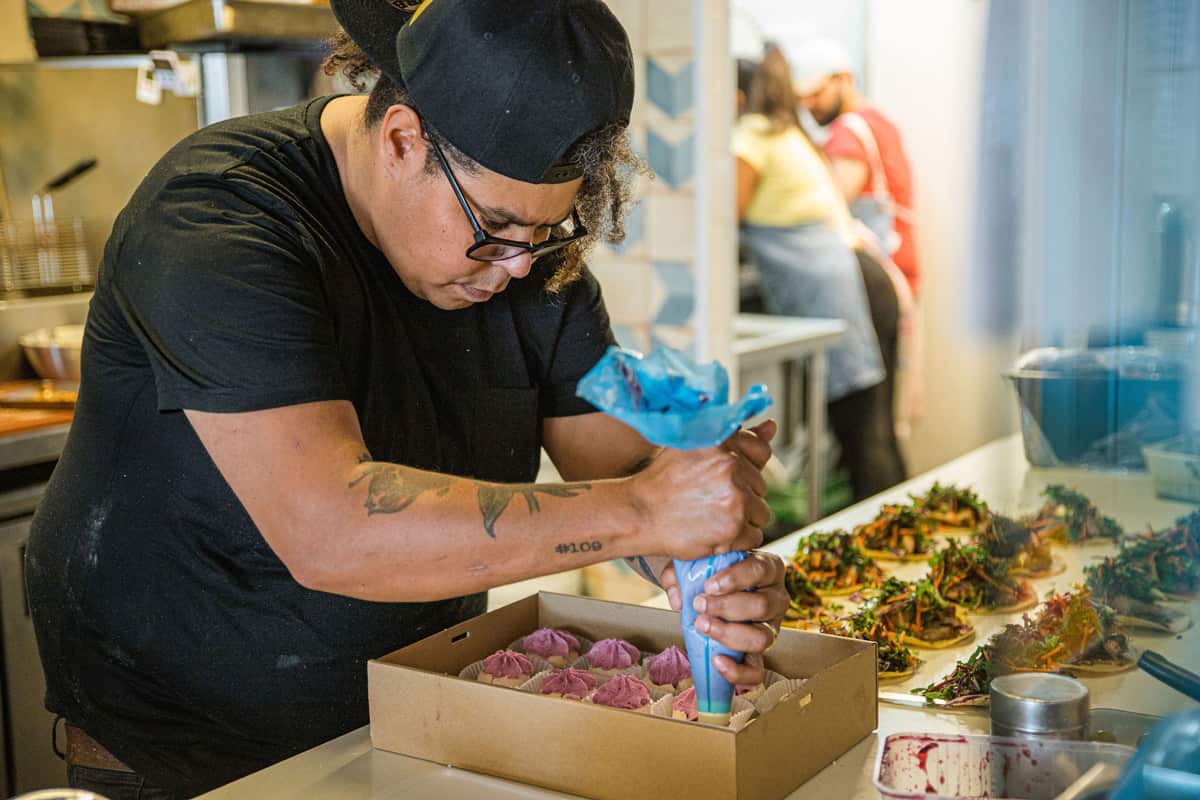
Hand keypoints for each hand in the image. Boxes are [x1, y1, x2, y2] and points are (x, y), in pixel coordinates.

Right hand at [625, 421, 776, 559]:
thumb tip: (772, 426)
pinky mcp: (733, 528)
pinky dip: (737, 539)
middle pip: (761, 486)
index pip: (761, 452)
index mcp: (722, 440)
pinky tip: (713, 532)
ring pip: (761, 513)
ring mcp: (734, 497)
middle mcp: (731, 465)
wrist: (638, 513)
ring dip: (742, 519)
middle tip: (708, 499)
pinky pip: (754, 536)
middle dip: (742, 495)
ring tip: (710, 517)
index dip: (745, 467)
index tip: (723, 477)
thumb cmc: (664, 480)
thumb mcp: (695, 446)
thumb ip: (737, 437)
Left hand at [659, 550, 787, 686]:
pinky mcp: (760, 653)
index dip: (735, 579)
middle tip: (699, 605)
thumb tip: (677, 599)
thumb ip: (680, 574)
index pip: (759, 570)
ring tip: (703, 626)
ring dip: (729, 634)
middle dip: (727, 607)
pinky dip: (738, 671)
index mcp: (768, 569)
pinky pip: (757, 670)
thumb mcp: (695, 564)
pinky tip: (717, 662)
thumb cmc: (710, 573)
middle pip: (762, 605)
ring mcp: (771, 628)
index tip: (708, 586)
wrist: (712, 593)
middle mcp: (776, 599)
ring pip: (762, 638)